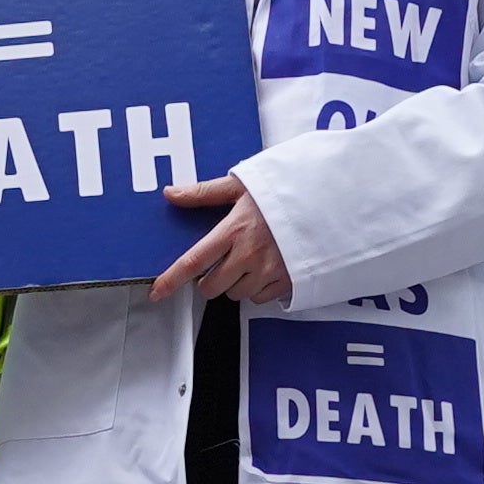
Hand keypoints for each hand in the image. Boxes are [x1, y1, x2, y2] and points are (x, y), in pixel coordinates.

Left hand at [151, 174, 295, 305]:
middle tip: (221, 262)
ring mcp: (270, 271)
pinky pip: (261, 298)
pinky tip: (265, 269)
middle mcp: (249, 254)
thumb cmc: (284, 191)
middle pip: (211, 287)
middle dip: (209, 280)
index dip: (171, 280)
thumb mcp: (242, 185)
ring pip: (236, 294)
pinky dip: (257, 289)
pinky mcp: (288, 281)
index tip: (156, 292)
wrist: (327, 200)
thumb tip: (172, 194)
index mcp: (234, 230)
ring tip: (248, 261)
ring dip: (234, 284)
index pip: (193, 261)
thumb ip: (204, 192)